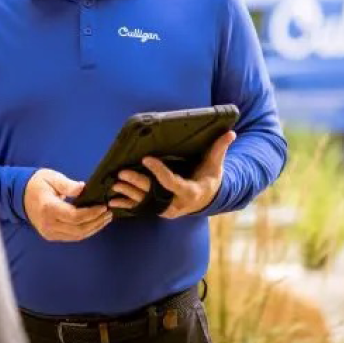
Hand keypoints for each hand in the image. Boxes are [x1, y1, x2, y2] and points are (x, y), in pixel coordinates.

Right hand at [23, 169, 113, 241]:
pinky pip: (72, 237)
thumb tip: (84, 188)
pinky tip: (94, 223)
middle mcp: (48, 224)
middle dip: (96, 222)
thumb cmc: (37, 184)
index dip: (92, 213)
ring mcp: (49, 233)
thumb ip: (68, 185)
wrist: (19, 195)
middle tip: (109, 213)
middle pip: (78, 229)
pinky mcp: (50, 236)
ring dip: (93, 228)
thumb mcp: (51, 177)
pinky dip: (85, 231)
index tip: (103, 206)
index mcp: (48, 209)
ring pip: (77, 236)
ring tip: (105, 219)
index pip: (75, 216)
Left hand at [116, 130, 236, 218]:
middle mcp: (177, 204)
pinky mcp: (157, 210)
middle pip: (154, 194)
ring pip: (144, 202)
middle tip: (122, 172)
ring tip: (115, 183)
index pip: (172, 183)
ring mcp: (166, 209)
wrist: (206, 199)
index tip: (146, 158)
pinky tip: (113, 202)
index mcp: (191, 192)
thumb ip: (219, 149)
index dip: (159, 172)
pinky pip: (140, 209)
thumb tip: (231, 132)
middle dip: (138, 183)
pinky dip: (126, 205)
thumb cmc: (209, 178)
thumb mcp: (215, 165)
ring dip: (128, 193)